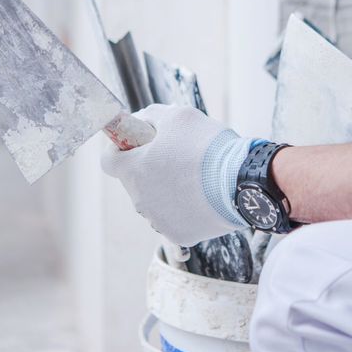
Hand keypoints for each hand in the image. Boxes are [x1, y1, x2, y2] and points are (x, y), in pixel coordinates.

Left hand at [101, 104, 251, 245]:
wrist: (242, 182)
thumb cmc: (208, 146)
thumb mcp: (178, 116)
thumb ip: (150, 117)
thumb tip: (140, 122)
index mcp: (133, 169)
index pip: (108, 160)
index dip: (120, 148)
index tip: (136, 143)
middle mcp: (139, 199)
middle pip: (135, 181)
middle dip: (149, 169)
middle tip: (177, 158)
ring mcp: (157, 220)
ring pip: (154, 201)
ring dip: (166, 190)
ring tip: (196, 178)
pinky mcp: (178, 235)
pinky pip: (174, 218)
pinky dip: (184, 209)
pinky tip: (203, 198)